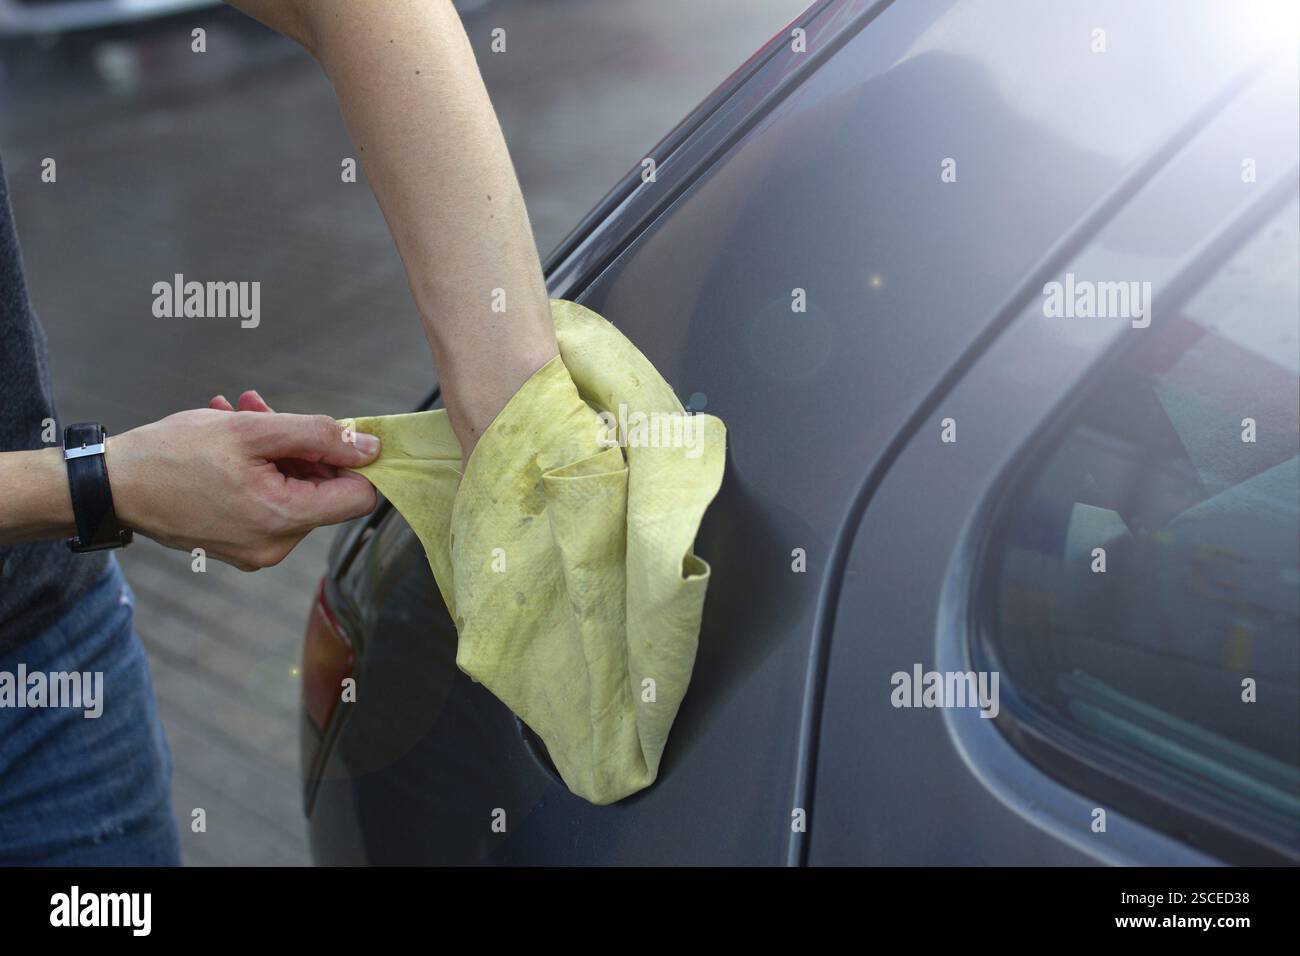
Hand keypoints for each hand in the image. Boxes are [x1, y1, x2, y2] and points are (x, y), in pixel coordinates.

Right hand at [107, 392, 379, 570]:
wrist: (110, 486)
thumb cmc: (173, 455)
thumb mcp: (251, 431)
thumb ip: (318, 436)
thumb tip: (370, 448)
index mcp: (284, 519)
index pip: (358, 497)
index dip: (353, 460)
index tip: (330, 433)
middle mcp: (276, 546)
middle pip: (322, 491)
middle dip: (301, 447)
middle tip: (265, 411)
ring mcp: (256, 550)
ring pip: (292, 491)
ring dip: (274, 450)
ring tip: (240, 416)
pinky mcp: (238, 546)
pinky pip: (267, 503)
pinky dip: (257, 470)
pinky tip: (230, 439)